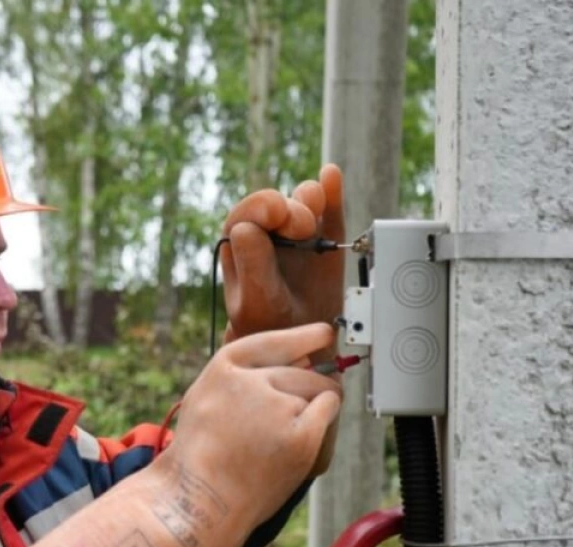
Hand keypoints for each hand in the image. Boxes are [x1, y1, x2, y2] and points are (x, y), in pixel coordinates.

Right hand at [163, 324, 341, 527]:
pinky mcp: (300, 437)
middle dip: (308, 384)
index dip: (303, 336)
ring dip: (312, 405)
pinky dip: (324, 419)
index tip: (323, 334)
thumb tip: (304, 356)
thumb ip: (248, 374)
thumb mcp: (207, 397)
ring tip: (279, 437)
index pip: (274, 342)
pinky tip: (301, 438)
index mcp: (225, 368)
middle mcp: (251, 381)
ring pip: (319, 388)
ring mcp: (277, 408)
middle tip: (288, 418)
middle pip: (304, 368)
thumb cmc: (204, 455)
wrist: (201, 499)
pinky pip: (329, 408)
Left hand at [219, 164, 345, 361]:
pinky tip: (331, 175)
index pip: (247, 212)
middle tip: (304, 229)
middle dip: (291, 208)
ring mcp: (298, 232)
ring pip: (301, 199)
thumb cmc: (272, 326)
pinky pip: (328, 206)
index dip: (264, 210)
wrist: (303, 344)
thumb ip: (251, 266)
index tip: (281, 221)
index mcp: (241, 246)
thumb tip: (245, 228)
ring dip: (309, 198)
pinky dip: (330, 189)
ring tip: (316, 218)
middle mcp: (268, 234)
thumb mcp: (257, 302)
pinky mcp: (325, 235)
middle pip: (277, 201)